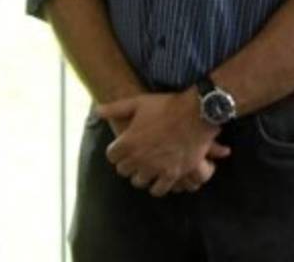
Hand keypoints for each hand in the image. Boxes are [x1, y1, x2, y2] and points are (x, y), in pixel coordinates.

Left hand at [98, 91, 229, 196]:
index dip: (116, 151)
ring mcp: (155, 168)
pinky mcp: (172, 174)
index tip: (122, 149)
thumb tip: (97, 111)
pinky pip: (158, 189)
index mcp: (128, 141)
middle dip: (127, 164)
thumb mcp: (138, 103)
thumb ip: (116, 108)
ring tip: (146, 169)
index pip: (112, 156)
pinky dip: (157, 186)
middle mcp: (138, 158)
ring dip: (141, 175)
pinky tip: (159, 179)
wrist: (196, 113)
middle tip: (134, 158)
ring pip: (139, 181)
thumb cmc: (166, 106)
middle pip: (123, 170)